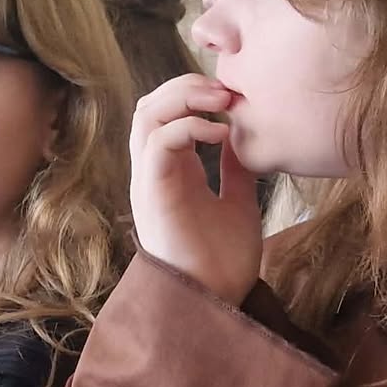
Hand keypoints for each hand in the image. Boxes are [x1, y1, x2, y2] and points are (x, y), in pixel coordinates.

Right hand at [130, 76, 263, 305]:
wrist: (218, 299)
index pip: (165, 113)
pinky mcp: (152, 193)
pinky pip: (157, 143)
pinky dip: (187, 127)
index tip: (234, 94)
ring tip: (222, 102)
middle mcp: (153, 171)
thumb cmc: (225, 260)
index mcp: (171, 171)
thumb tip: (240, 135)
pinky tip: (219, 133)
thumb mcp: (237, 201)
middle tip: (226, 89)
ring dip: (183, 99)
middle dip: (187, 86)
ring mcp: (149, 181)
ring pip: (147, 116)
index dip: (194, 93)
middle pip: (151, 105)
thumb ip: (234, 169)